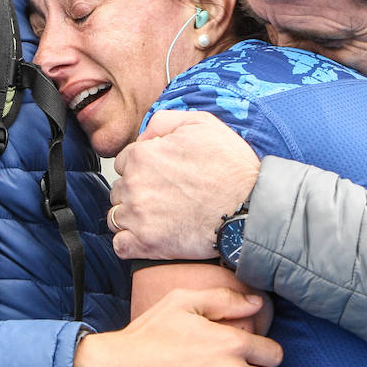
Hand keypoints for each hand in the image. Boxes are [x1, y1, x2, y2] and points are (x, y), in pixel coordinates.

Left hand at [110, 110, 259, 259]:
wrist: (250, 208)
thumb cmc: (231, 168)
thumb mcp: (202, 124)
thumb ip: (165, 121)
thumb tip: (145, 134)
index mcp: (142, 156)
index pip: (123, 161)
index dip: (142, 167)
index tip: (159, 175)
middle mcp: (135, 185)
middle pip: (119, 189)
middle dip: (136, 191)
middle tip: (163, 197)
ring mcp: (138, 217)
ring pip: (116, 217)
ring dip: (131, 217)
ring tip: (157, 217)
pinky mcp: (146, 244)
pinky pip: (120, 246)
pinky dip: (130, 243)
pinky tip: (148, 237)